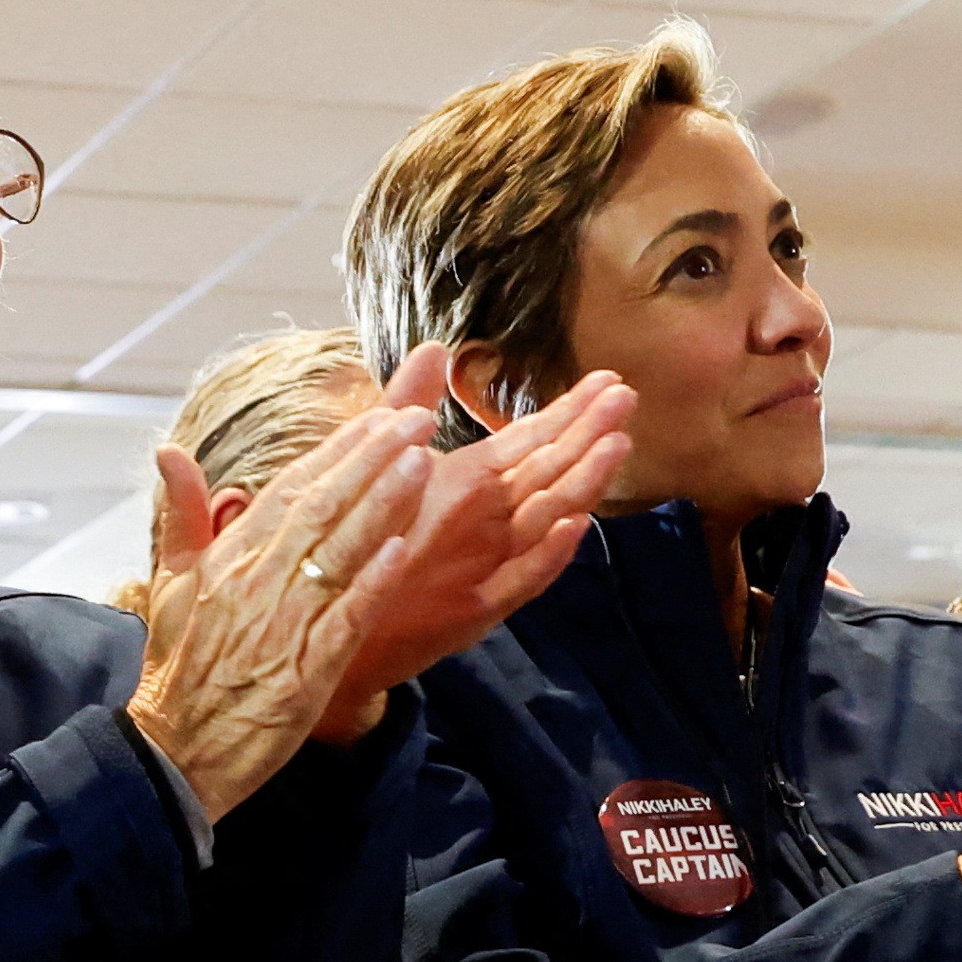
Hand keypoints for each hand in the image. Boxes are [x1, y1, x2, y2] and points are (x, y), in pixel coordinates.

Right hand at [131, 365, 440, 816]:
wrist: (173, 754)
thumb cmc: (178, 673)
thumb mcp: (170, 586)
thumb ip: (180, 517)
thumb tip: (169, 451)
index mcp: (227, 559)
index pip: (289, 487)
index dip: (337, 448)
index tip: (380, 414)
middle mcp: (255, 582)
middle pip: (320, 506)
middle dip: (371, 458)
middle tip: (418, 419)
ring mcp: (282, 624)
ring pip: (337, 551)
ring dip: (381, 504)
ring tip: (422, 461)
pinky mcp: (304, 669)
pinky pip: (344, 617)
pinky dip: (372, 582)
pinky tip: (404, 547)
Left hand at [324, 364, 629, 718]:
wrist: (336, 615)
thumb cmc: (364, 538)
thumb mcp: (384, 463)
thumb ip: (408, 405)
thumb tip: (433, 347)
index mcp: (472, 485)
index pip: (530, 440)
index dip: (568, 411)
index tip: (607, 379)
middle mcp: (490, 522)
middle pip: (550, 472)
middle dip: (588, 434)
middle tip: (625, 398)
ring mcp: (490, 565)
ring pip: (547, 519)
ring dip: (582, 483)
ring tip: (614, 445)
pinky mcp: (477, 609)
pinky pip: (520, 580)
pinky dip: (548, 554)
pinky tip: (572, 526)